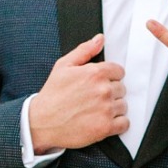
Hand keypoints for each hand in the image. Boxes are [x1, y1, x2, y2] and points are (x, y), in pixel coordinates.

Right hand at [28, 34, 127, 150]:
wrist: (42, 122)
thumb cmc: (52, 95)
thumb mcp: (63, 66)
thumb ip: (84, 50)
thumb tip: (100, 39)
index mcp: (95, 73)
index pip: (119, 71)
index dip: (110, 77)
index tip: (99, 84)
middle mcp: (103, 90)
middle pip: (122, 88)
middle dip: (110, 92)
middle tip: (94, 98)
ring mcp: (106, 109)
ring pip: (123, 105)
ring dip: (113, 108)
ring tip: (96, 110)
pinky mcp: (106, 127)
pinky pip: (124, 123)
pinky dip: (117, 124)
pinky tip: (103, 121)